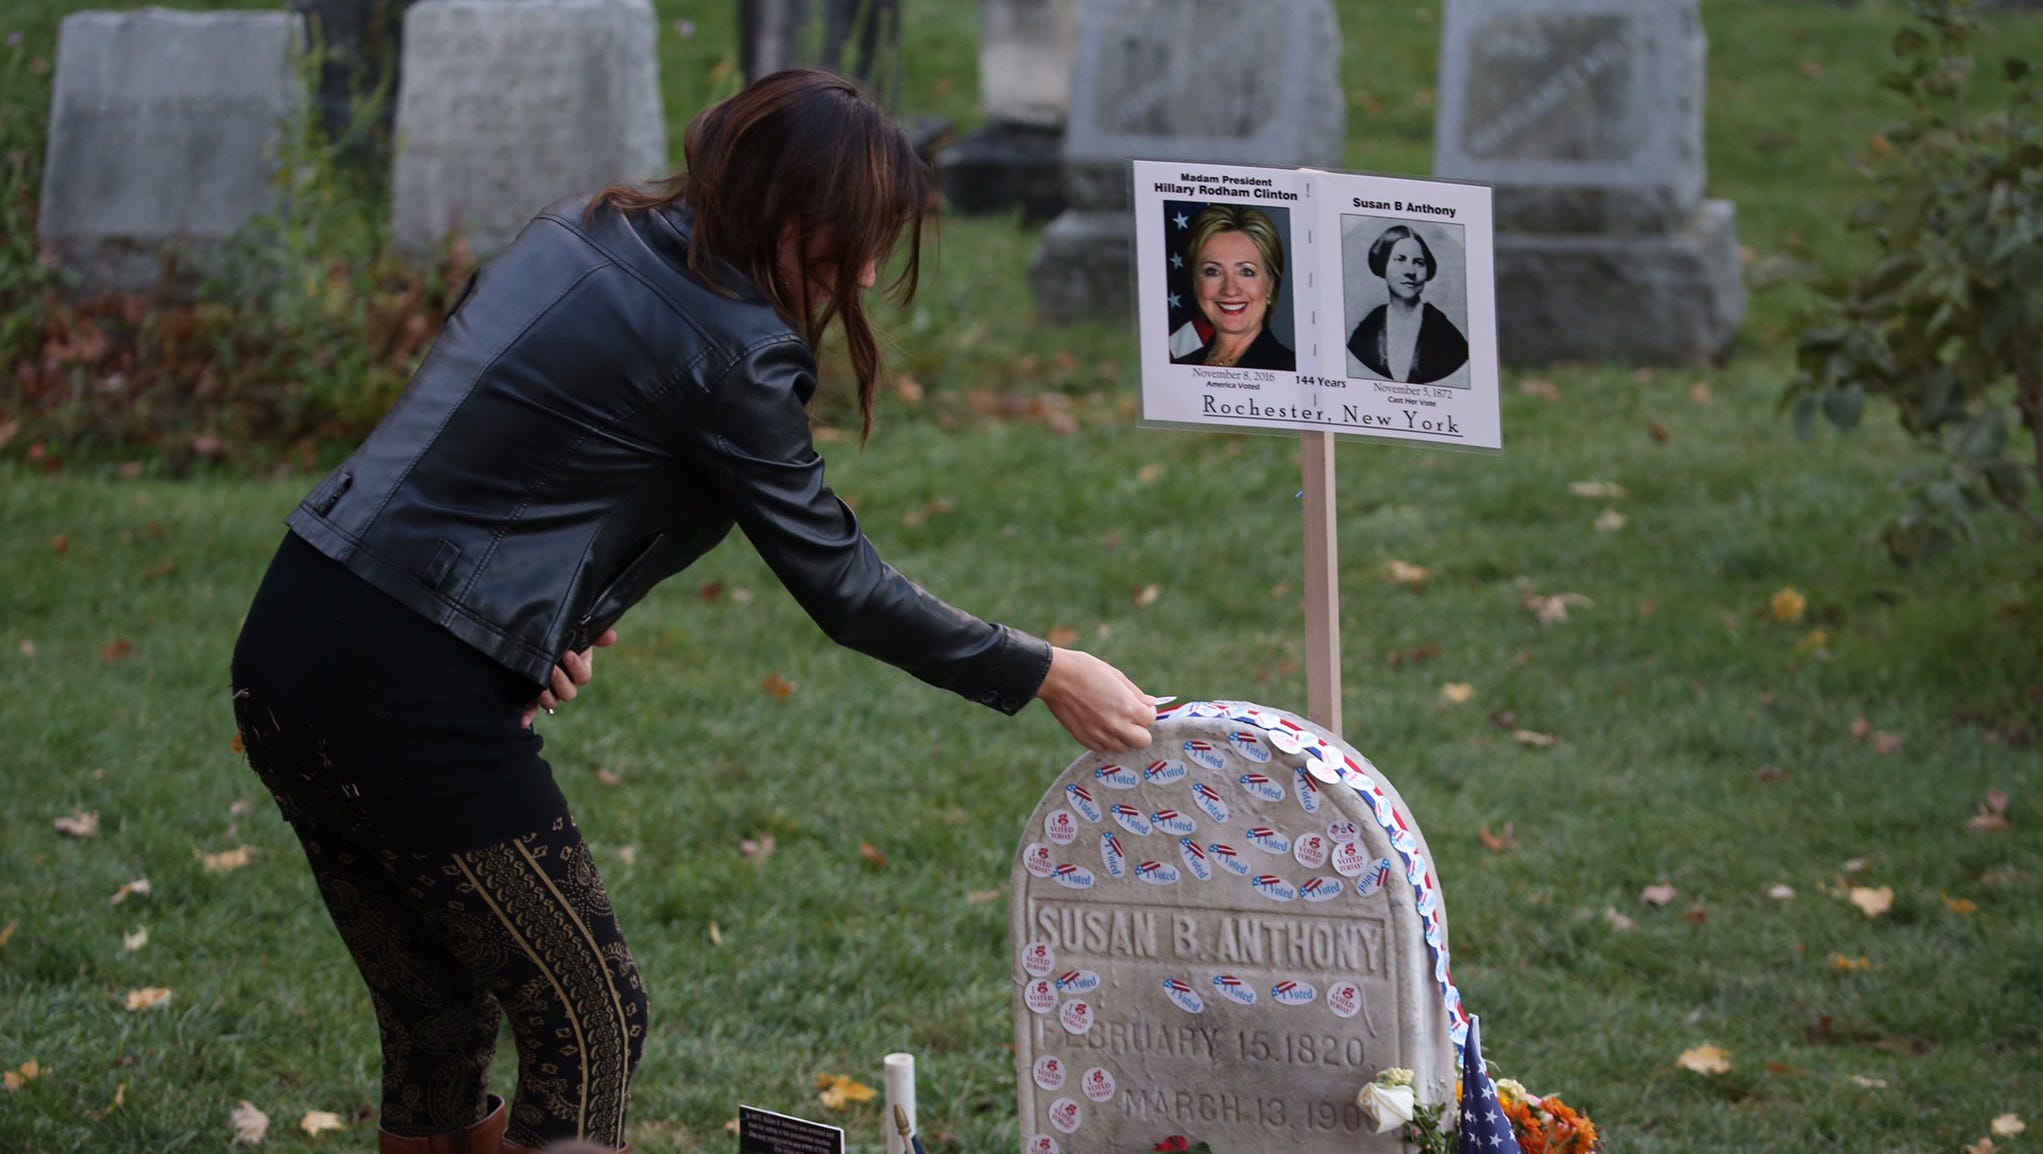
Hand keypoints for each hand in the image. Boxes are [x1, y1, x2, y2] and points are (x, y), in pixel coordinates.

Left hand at [521, 629, 617, 728]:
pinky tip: (523, 722)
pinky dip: (529, 716)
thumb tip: (612, 637)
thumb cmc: (561, 635)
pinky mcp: (533, 695)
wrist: (536, 638)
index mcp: (579, 669)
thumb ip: (595, 634)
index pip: (583, 676)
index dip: (577, 668)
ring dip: (548, 698)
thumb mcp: (577, 630)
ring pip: (553, 702)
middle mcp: (567, 683)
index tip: (568, 654)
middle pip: (569, 693)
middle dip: (560, 682)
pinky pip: (533, 709)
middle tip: (552, 668)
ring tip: (541, 690)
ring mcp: (551, 691)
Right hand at [1036, 646, 1156, 752]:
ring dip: (1123, 737)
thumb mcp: (1115, 675)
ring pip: (1123, 748)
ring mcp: (1099, 734)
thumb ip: (1136, 693)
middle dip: (1140, 730)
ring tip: (1114, 722)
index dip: (1148, 713)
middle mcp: (1116, 725)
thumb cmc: (1085, 670)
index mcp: (1127, 706)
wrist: (1055, 677)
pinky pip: (1103, 748)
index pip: (1150, 721)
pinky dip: (1105, 740)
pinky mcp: (1084, 739)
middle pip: (1142, 741)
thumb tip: (1151, 703)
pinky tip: (1100, 726)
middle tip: (1132, 719)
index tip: (1141, 707)